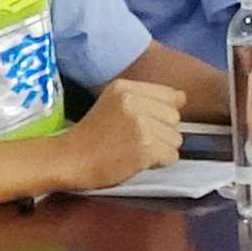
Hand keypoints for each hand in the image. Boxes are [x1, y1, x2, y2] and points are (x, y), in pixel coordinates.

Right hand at [55, 77, 180, 187]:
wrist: (68, 160)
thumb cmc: (89, 137)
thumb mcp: (114, 105)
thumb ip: (149, 99)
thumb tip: (183, 97)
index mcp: (125, 87)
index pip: (169, 95)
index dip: (159, 114)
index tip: (142, 124)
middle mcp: (134, 101)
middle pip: (174, 117)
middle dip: (160, 132)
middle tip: (133, 140)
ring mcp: (141, 123)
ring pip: (176, 138)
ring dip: (160, 149)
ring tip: (133, 150)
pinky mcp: (145, 146)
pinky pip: (172, 156)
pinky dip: (158, 163)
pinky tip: (137, 161)